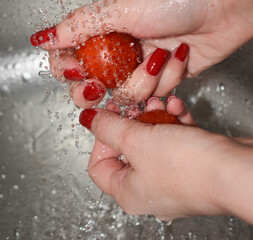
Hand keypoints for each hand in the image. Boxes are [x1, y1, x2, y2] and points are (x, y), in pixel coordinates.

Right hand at [30, 0, 252, 107]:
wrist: (221, 9)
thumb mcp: (121, 9)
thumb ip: (80, 27)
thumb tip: (44, 38)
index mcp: (101, 35)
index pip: (68, 60)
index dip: (67, 72)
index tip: (76, 71)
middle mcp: (116, 55)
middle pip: (88, 88)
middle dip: (93, 91)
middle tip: (100, 83)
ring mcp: (137, 72)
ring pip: (122, 97)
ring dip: (141, 82)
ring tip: (159, 57)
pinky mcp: (158, 83)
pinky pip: (151, 97)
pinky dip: (166, 81)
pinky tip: (178, 59)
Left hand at [79, 97, 252, 223]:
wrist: (237, 170)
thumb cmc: (189, 166)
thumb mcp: (137, 141)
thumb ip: (109, 128)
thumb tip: (89, 119)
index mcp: (128, 192)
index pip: (99, 165)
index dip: (101, 139)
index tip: (110, 118)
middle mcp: (147, 189)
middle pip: (127, 150)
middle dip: (133, 122)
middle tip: (136, 104)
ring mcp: (170, 177)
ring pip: (152, 141)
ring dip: (155, 117)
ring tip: (160, 101)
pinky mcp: (189, 164)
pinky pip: (173, 140)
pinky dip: (173, 121)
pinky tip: (177, 106)